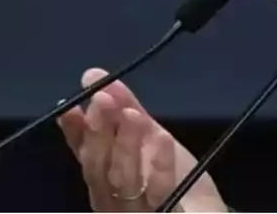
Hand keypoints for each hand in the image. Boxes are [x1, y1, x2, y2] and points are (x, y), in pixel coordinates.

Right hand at [56, 68, 226, 211]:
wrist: (205, 212)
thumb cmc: (173, 176)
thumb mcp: (150, 137)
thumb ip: (125, 108)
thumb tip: (94, 75)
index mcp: (106, 178)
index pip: (84, 153)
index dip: (75, 131)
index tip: (71, 105)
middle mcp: (112, 197)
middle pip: (99, 167)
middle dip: (98, 132)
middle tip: (102, 99)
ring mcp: (135, 210)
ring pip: (122, 179)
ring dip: (126, 144)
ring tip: (131, 114)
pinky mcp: (163, 213)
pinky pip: (159, 192)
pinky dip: (159, 165)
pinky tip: (163, 139)